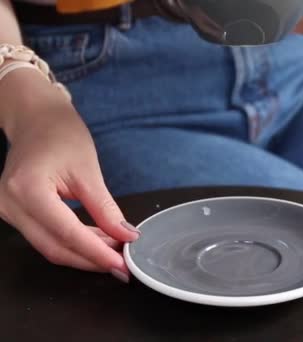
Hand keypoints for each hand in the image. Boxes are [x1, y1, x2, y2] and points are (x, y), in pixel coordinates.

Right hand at [0, 69, 138, 281]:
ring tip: (114, 253)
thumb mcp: (89, 171)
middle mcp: (9, 204)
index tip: (121, 264)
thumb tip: (125, 236)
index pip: (66, 233)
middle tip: (122, 266)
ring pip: (49, 246)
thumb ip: (105, 208)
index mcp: (27, 189)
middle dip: (91, 259)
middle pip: (54, 247)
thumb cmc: (61, 135)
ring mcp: (6, 210)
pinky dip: (72, 243)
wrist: (36, 119)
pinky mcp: (13, 213)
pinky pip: (44, 236)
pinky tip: (97, 242)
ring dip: (83, 253)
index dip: (96, 253)